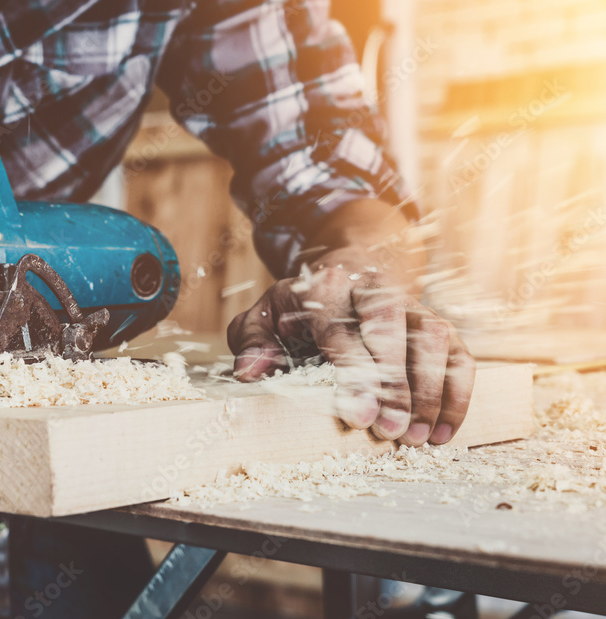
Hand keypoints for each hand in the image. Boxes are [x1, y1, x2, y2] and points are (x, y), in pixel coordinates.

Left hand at [227, 247, 475, 446]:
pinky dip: (457, 393)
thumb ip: (250, 341)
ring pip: (434, 336)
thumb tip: (250, 372)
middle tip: (392, 432)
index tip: (359, 415)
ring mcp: (411, 305)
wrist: (346, 269)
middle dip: (397, 384)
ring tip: (419, 438)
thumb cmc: (300, 307)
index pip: (341, 329)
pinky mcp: (436, 324)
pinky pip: (458, 352)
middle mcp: (373, 290)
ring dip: (431, 391)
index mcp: (327, 287)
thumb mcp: (263, 315)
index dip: (354, 372)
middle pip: (394, 327)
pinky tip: (444, 432)